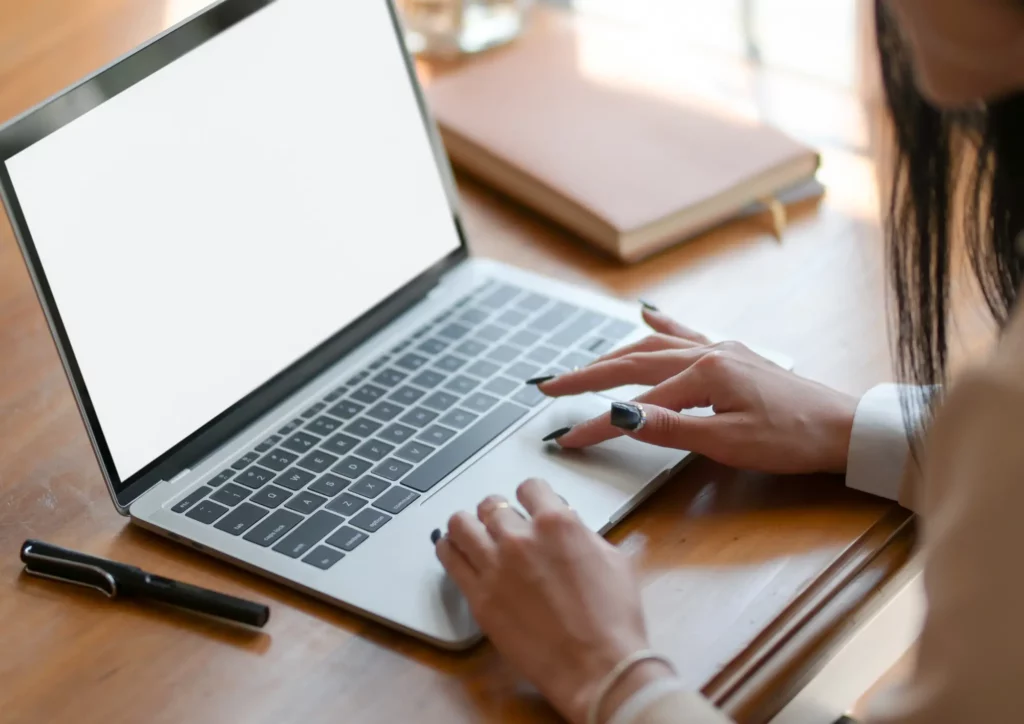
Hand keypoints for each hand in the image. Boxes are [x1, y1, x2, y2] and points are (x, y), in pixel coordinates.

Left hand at [435, 479, 673, 723]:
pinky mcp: (479, 597)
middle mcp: (521, 538)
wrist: (597, 667)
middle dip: (498, 512)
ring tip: (472, 534)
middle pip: (491, 504)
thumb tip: (571, 529)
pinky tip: (455, 553)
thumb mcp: (613, 561)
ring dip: (468, 525)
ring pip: (460, 524)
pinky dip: (450, 550)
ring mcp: (495, 567)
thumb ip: (584, 536)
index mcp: (557, 524)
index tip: (528, 505)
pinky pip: (449, 558)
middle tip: (501, 525)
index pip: (529, 487)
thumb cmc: (613, 620)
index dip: (530, 496)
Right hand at [540, 307, 857, 474]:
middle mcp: (707, 353)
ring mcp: (720, 350)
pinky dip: (661, 325)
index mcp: (703, 374)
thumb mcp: (727, 442)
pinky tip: (646, 313)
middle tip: (549, 386)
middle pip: (632, 362)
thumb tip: (620, 417)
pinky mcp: (732, 355)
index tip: (566, 439)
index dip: (597, 425)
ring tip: (583, 366)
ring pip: (653, 345)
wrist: (843, 427)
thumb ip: (669, 428)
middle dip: (587, 375)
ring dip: (614, 355)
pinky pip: (687, 334)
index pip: (634, 404)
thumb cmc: (792, 438)